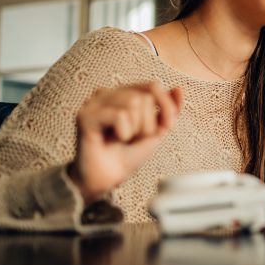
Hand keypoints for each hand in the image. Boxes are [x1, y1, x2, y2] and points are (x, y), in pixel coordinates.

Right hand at [69, 82, 182, 202]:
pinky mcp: (85, 115)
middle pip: (144, 97)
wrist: (109, 178)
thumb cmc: (130, 153)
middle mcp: (107, 93)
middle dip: (148, 124)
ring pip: (133, 102)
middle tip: (134, 138)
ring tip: (123, 139)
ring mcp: (94, 103)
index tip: (168, 126)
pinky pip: (119, 115)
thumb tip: (179, 89)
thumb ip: (170, 110)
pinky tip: (113, 140)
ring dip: (136, 129)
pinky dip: (124, 132)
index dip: (166, 106)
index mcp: (123, 92)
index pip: (152, 86)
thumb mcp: (157, 130)